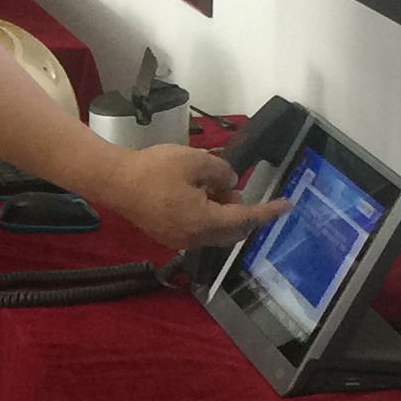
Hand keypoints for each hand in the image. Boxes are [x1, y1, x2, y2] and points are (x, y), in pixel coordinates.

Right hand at [103, 145, 288, 253]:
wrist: (115, 181)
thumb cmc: (154, 170)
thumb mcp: (195, 161)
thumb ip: (221, 172)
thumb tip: (230, 182)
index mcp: (204, 221)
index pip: (245, 218)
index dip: (267, 211)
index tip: (286, 205)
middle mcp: (195, 238)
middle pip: (231, 231)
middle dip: (239, 210)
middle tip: (231, 185)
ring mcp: (180, 240)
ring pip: (215, 231)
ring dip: (222, 211)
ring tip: (211, 184)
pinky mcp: (168, 235)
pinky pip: (198, 229)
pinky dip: (206, 215)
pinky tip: (196, 194)